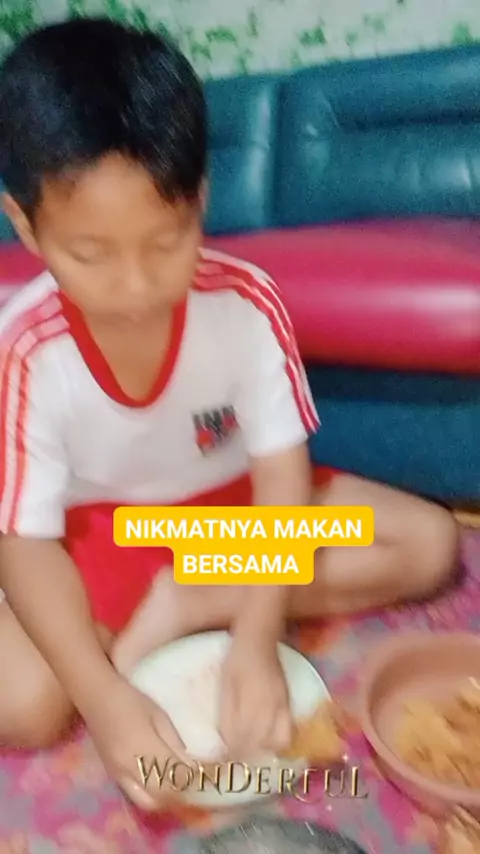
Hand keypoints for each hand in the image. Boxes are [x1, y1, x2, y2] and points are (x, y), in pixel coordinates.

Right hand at [81, 675, 187, 810]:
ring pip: (147, 802)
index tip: (209, 778)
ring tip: (180, 788)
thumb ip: (174, 743)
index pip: (174, 776)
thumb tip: (192, 766)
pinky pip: (135, 797)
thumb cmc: (131, 699)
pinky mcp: (112, 776)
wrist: (96, 697)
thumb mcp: (159, 715)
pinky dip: (152, 797)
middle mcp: (128, 767)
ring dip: (167, 800)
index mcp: (143, 748)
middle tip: (196, 785)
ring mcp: (118, 775)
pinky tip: (162, 786)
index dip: (193, 781)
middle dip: (182, 795)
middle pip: (161, 796)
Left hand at [219, 637, 291, 757]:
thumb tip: (224, 740)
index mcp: (250, 703)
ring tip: (249, 750)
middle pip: (258, 744)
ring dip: (262, 751)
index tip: (221, 759)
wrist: (260, 640)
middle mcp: (270, 708)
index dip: (230, 753)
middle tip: (232, 757)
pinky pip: (287, 732)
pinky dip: (276, 743)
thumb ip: (226, 714)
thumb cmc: (237, 659)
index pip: (241, 739)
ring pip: (276, 742)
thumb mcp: (225, 685)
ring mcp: (282, 707)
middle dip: (245, 755)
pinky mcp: (289, 703)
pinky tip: (265, 741)